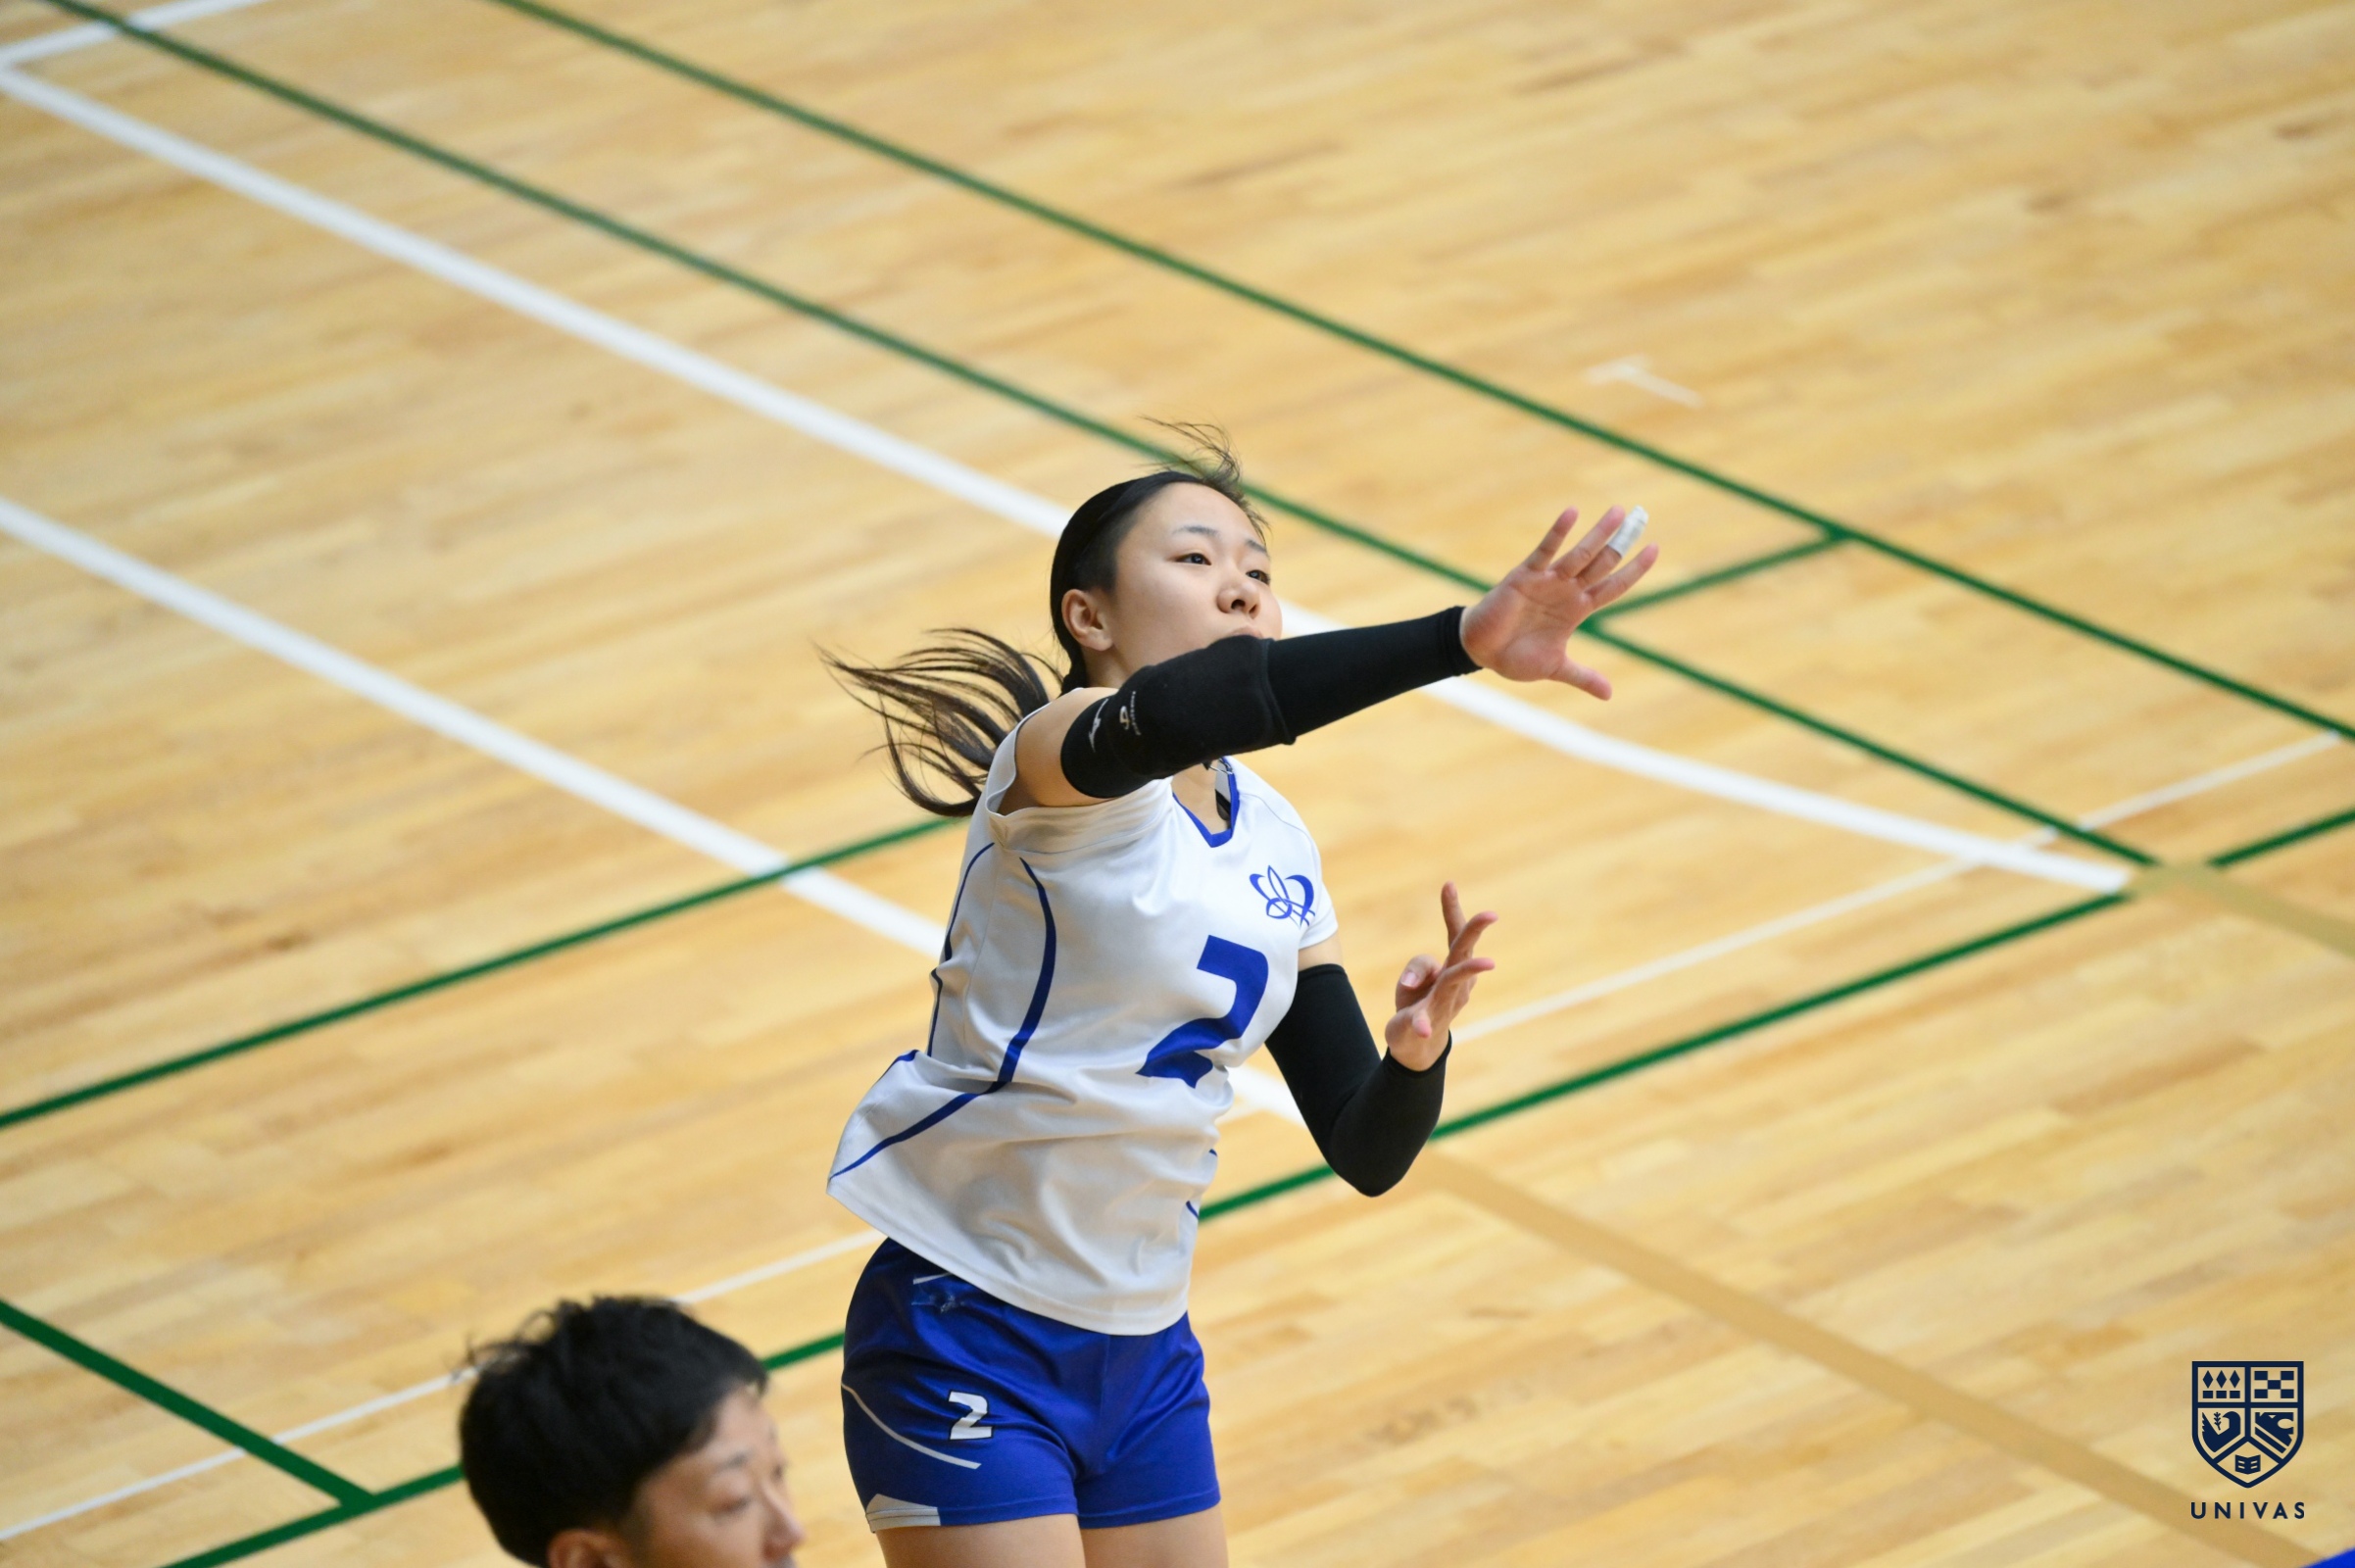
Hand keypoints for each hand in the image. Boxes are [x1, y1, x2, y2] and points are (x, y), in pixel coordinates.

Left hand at [1385, 882, 1496, 1071]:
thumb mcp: (1414, 977)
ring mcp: (1445, 1003)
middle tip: (1491, 914)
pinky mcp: (1427, 1022)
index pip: (1455, 934)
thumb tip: (1415, 982)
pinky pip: (1423, 1021)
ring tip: (1488, 963)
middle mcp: (1457, 983)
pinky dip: (1421, 1024)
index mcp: (1454, 966)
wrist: (1417, 1045)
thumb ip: (1418, 968)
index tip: (1448, 884)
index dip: (1452, 910)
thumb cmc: (1420, 1001)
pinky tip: (1422, 1028)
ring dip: (1467, 971)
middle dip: (1476, 931)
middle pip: (1464, 952)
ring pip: (1452, 981)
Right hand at [1459, 506, 1658, 698]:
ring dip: (1600, 534)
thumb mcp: (1556, 668)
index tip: (1655, 549)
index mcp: (1578, 609)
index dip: (1634, 570)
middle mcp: (1567, 590)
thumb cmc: (1515, 657)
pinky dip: (1558, 533)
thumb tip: (1609, 695)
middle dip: (1622, 541)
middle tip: (1641, 515)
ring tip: (1618, 511)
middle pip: (1603, 562)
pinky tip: (1573, 513)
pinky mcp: (1526, 576)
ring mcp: (1548, 581)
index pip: (1613, 586)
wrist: (1481, 652)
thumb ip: (1582, 676)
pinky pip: (1545, 551)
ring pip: (1581, 554)